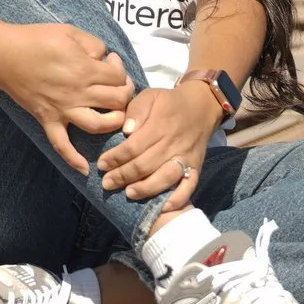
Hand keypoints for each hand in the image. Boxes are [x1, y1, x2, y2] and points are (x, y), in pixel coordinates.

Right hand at [0, 24, 132, 172]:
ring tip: (116, 115)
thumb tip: (105, 58)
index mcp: (84, 68)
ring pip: (99, 124)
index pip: (118, 75)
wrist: (2, 55)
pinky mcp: (47, 119)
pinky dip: (73, 159)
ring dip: (114, 122)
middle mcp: (77, 92)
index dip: (120, 67)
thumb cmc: (35, 39)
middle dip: (124, 92)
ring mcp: (62, 109)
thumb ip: (93, 44)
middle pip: (116, 100)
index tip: (111, 62)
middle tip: (118, 85)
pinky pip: (61, 144)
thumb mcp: (70, 31)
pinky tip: (85, 169)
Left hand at [97, 85, 215, 207]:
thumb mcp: (150, 96)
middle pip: (146, 165)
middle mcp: (174, 143)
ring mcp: (186, 157)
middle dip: (123, 176)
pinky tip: (163, 207)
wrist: (201, 106)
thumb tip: (126, 131)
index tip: (102, 164)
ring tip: (128, 194)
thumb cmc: (168, 103)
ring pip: (166, 177)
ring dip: (146, 189)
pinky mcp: (197, 167)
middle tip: (107, 184)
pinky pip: (189, 186)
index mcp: (161, 124)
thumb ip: (136, 110)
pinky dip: (178, 199)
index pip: (134, 146)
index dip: (116, 157)